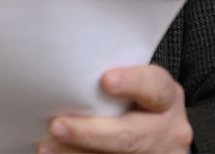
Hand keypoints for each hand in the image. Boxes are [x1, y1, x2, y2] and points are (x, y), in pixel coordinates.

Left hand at [39, 66, 191, 153]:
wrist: (160, 136)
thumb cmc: (138, 101)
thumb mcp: (139, 85)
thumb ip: (114, 77)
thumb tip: (67, 69)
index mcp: (166, 97)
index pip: (154, 86)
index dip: (132, 83)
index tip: (106, 81)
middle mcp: (167, 130)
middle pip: (130, 136)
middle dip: (89, 133)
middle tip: (56, 125)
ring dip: (76, 153)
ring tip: (46, 146)